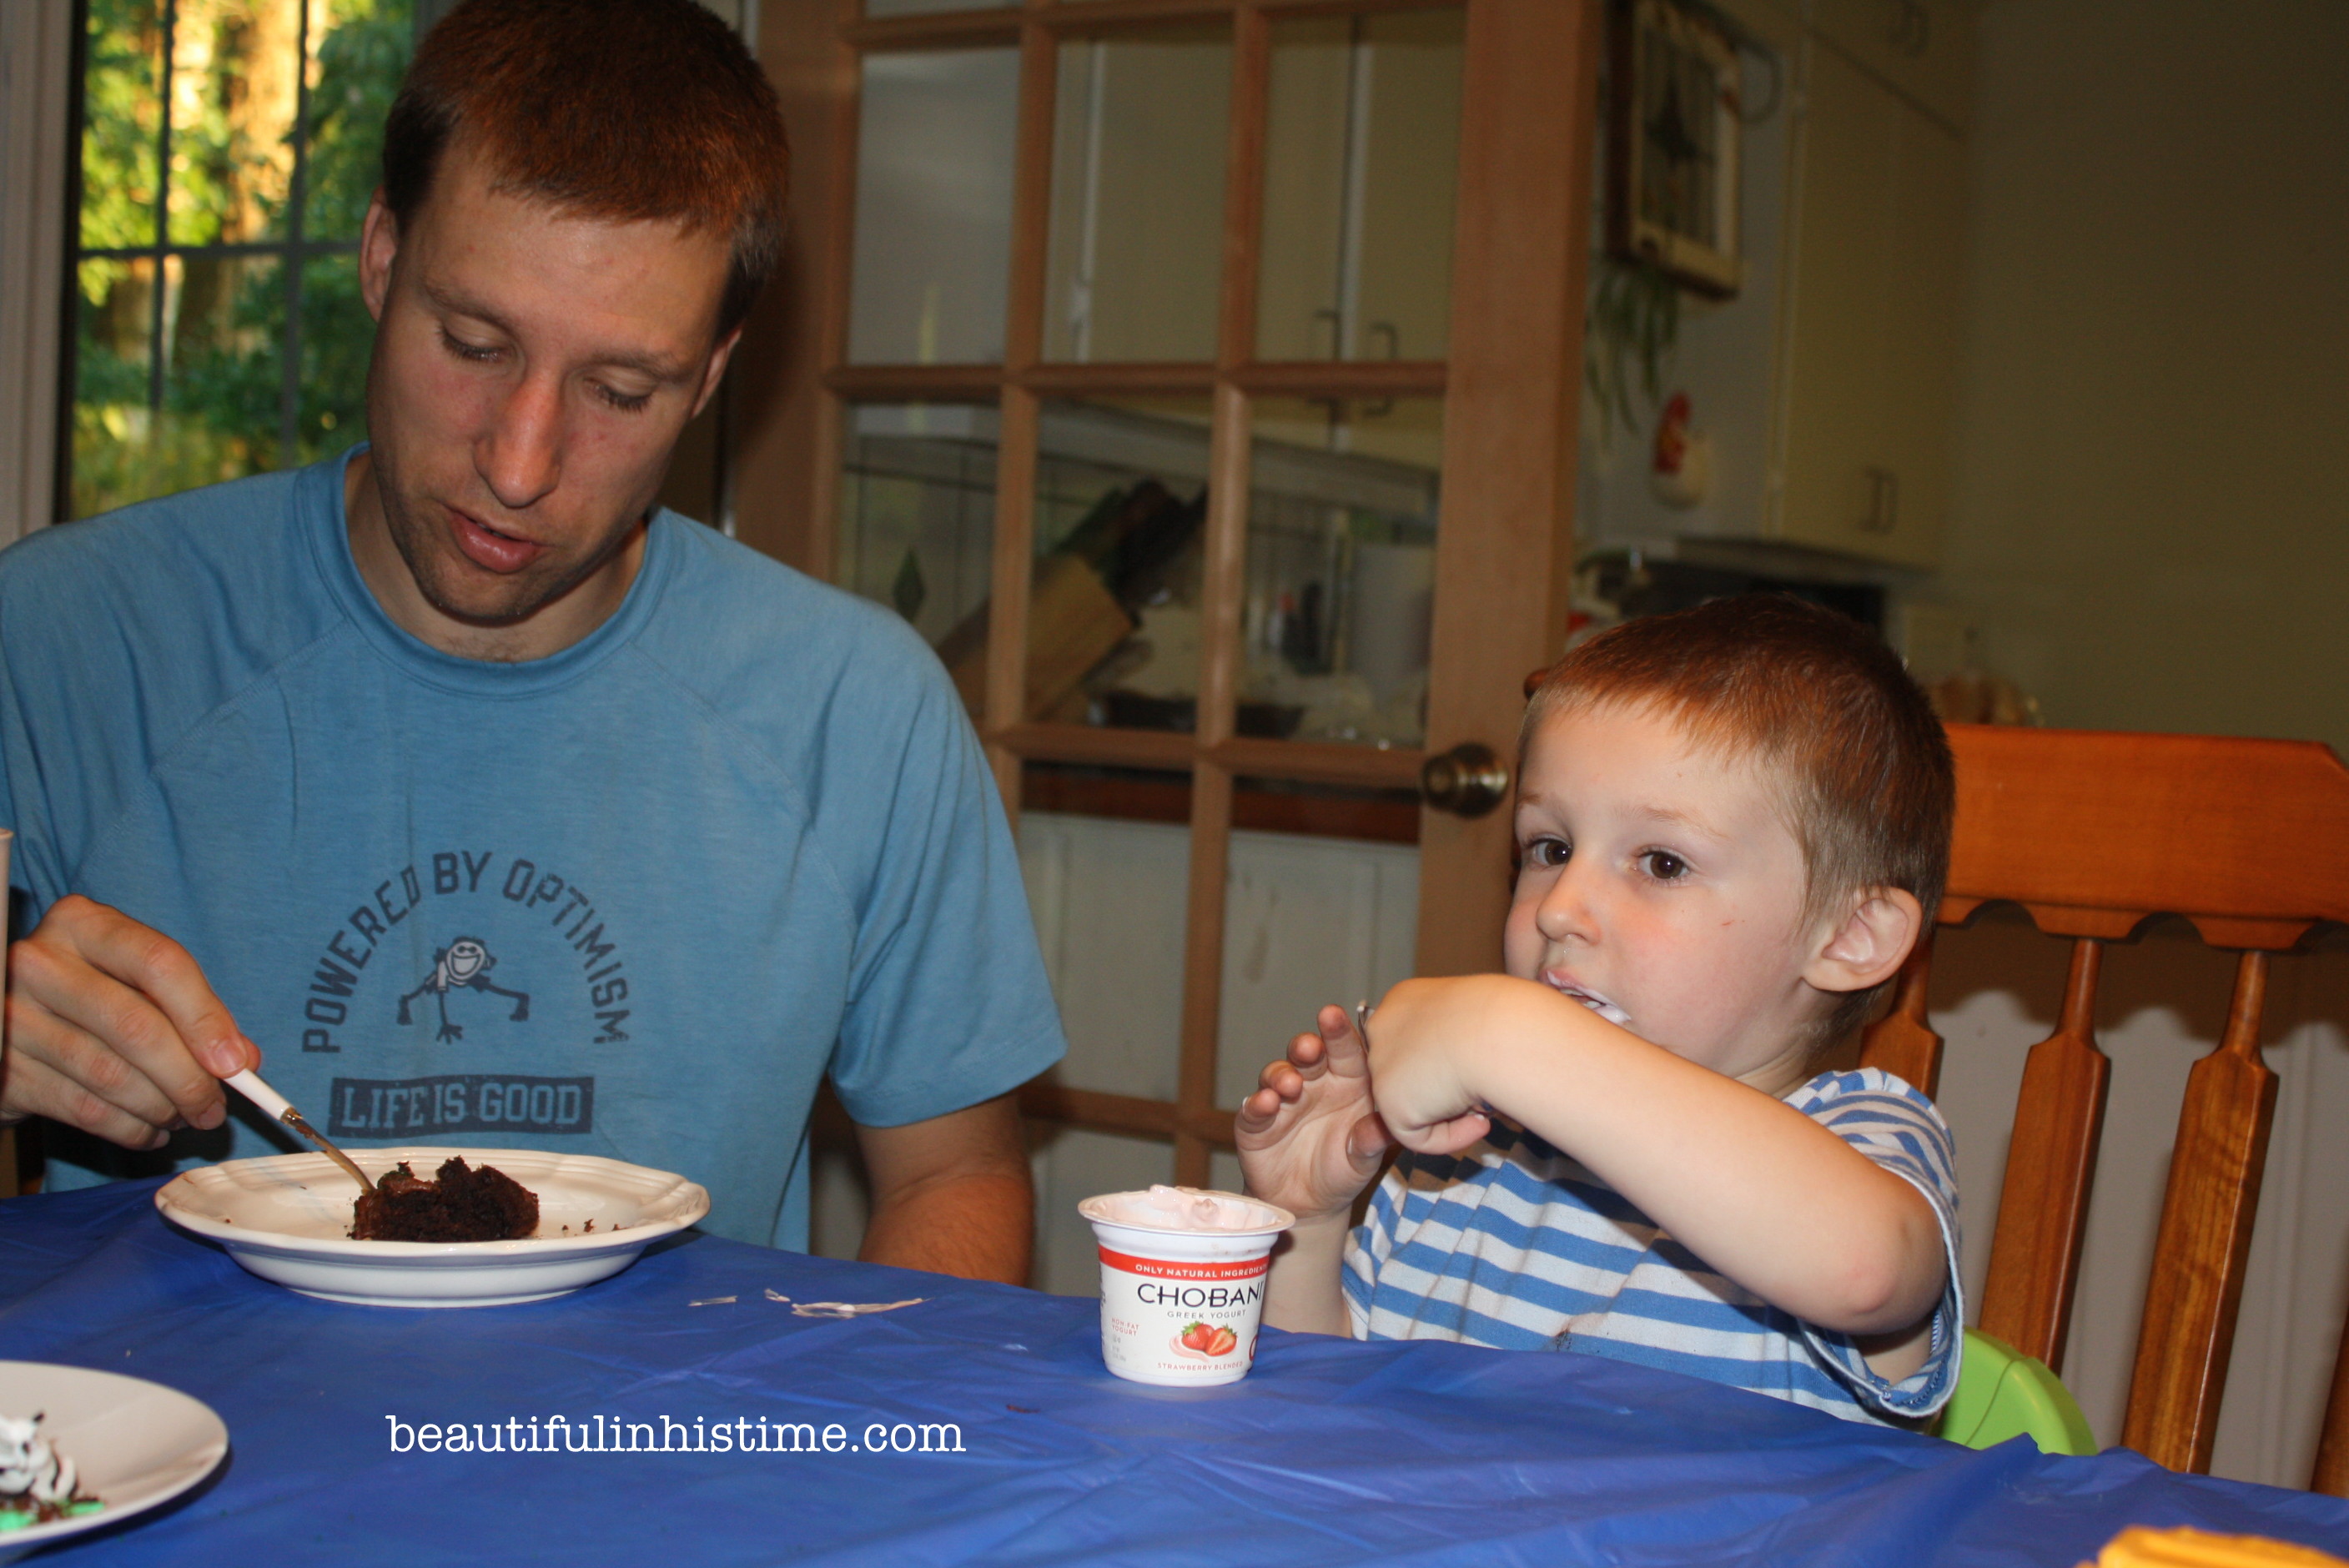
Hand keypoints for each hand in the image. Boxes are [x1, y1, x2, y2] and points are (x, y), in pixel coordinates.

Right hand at [2, 895, 256, 1148]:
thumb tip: (243, 1061)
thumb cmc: (89, 996)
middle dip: (188, 1078)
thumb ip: (192, 1013)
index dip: (205, 1017)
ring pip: (110, 1075)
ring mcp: (13, 1015)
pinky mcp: (3, 1068)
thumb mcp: (136, 983)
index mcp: (83, 924)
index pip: (160, 963)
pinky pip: (82, 1109)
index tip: (236, 1063)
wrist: (4, 1021)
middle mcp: (42, 963)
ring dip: (161, 1108)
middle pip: (136, 1026)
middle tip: (213, 1108)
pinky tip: (149, 1130)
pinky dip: (129, 1129)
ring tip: (184, 1119)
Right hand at [1234, 1004, 1391, 1223]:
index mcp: (1346, 1083)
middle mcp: (1313, 1085)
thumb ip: (1371, 1140)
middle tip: (1310, 1046)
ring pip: (1277, 1074)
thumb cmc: (1342, 1170)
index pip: (1344, 1051)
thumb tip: (1384, 1125)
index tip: (1334, 1015)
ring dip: (1282, 1074)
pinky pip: (1254, 1109)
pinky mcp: (1256, 1123)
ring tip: (1291, 1083)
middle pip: (1307, 1055)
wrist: (1308, 1205)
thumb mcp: (1363, 1159)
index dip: (1339, 1033)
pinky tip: (1266, 1103)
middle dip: (1306, 1046)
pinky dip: (1258, 1104)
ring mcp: (1282, 1101)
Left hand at [1360, 976, 1505, 1156]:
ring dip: (1451, 1111)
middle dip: (1444, 1089)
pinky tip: (1481, 1123)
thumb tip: (1464, 1069)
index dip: (1443, 1063)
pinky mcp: (1389, 1104)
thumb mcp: (1476, 1016)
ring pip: (1413, 1106)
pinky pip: (1417, 1136)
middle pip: (1408, 1075)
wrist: (1497, 1031)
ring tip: (1486, 1104)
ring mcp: (1380, 1067)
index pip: (1412, 1042)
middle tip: (1483, 1092)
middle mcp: (1382, 1029)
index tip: (1478, 1067)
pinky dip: (1452, 1137)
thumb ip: (1459, 1038)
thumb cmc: (1502, 1016)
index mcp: (1404, 1001)